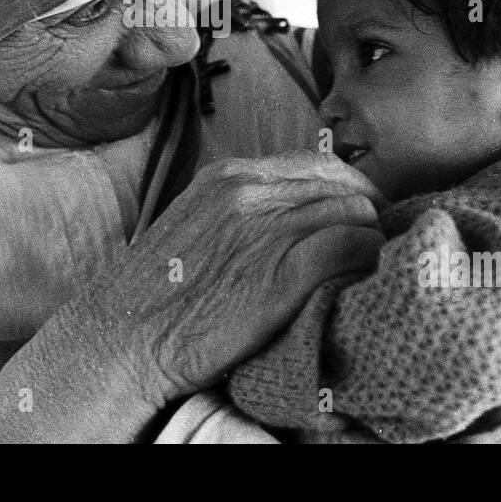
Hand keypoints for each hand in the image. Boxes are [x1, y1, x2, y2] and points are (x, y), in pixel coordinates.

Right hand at [72, 152, 386, 406]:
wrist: (124, 338)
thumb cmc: (158, 294)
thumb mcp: (194, 225)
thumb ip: (239, 210)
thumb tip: (291, 213)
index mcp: (228, 176)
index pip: (318, 163)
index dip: (351, 191)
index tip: (361, 218)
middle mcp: (248, 192)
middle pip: (345, 186)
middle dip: (370, 215)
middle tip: (376, 247)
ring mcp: (266, 229)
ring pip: (356, 215)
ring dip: (373, 242)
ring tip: (371, 270)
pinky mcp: (282, 272)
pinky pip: (352, 247)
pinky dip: (368, 262)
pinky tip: (363, 282)